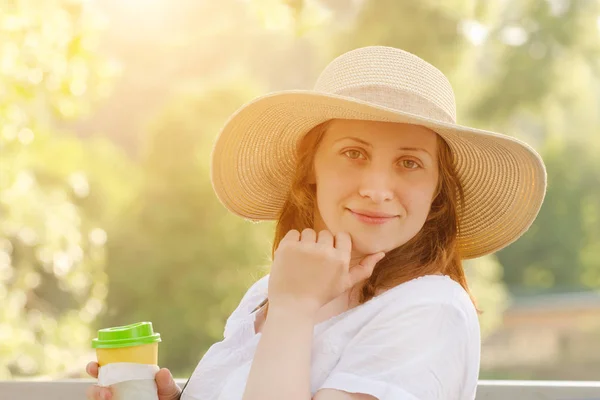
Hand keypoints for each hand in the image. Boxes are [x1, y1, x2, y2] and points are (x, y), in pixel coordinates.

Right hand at [85, 361, 180, 399]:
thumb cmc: (166, 395)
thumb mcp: (167, 388)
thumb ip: (165, 381)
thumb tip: (162, 372)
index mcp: (125, 377)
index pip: (105, 370)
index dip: (95, 367)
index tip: (95, 366)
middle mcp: (117, 390)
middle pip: (96, 388)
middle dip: (94, 389)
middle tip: (105, 391)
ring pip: (98, 399)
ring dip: (98, 398)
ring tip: (109, 398)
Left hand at [268, 229, 384, 313]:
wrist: (292, 305)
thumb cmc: (320, 295)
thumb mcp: (345, 284)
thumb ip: (364, 269)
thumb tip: (381, 253)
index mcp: (340, 259)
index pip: (342, 236)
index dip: (335, 245)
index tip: (328, 256)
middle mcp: (324, 251)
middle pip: (325, 234)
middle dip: (320, 245)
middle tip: (314, 263)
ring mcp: (304, 248)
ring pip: (309, 232)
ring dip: (306, 243)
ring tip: (303, 260)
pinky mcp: (287, 247)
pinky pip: (294, 233)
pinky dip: (292, 242)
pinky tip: (293, 257)